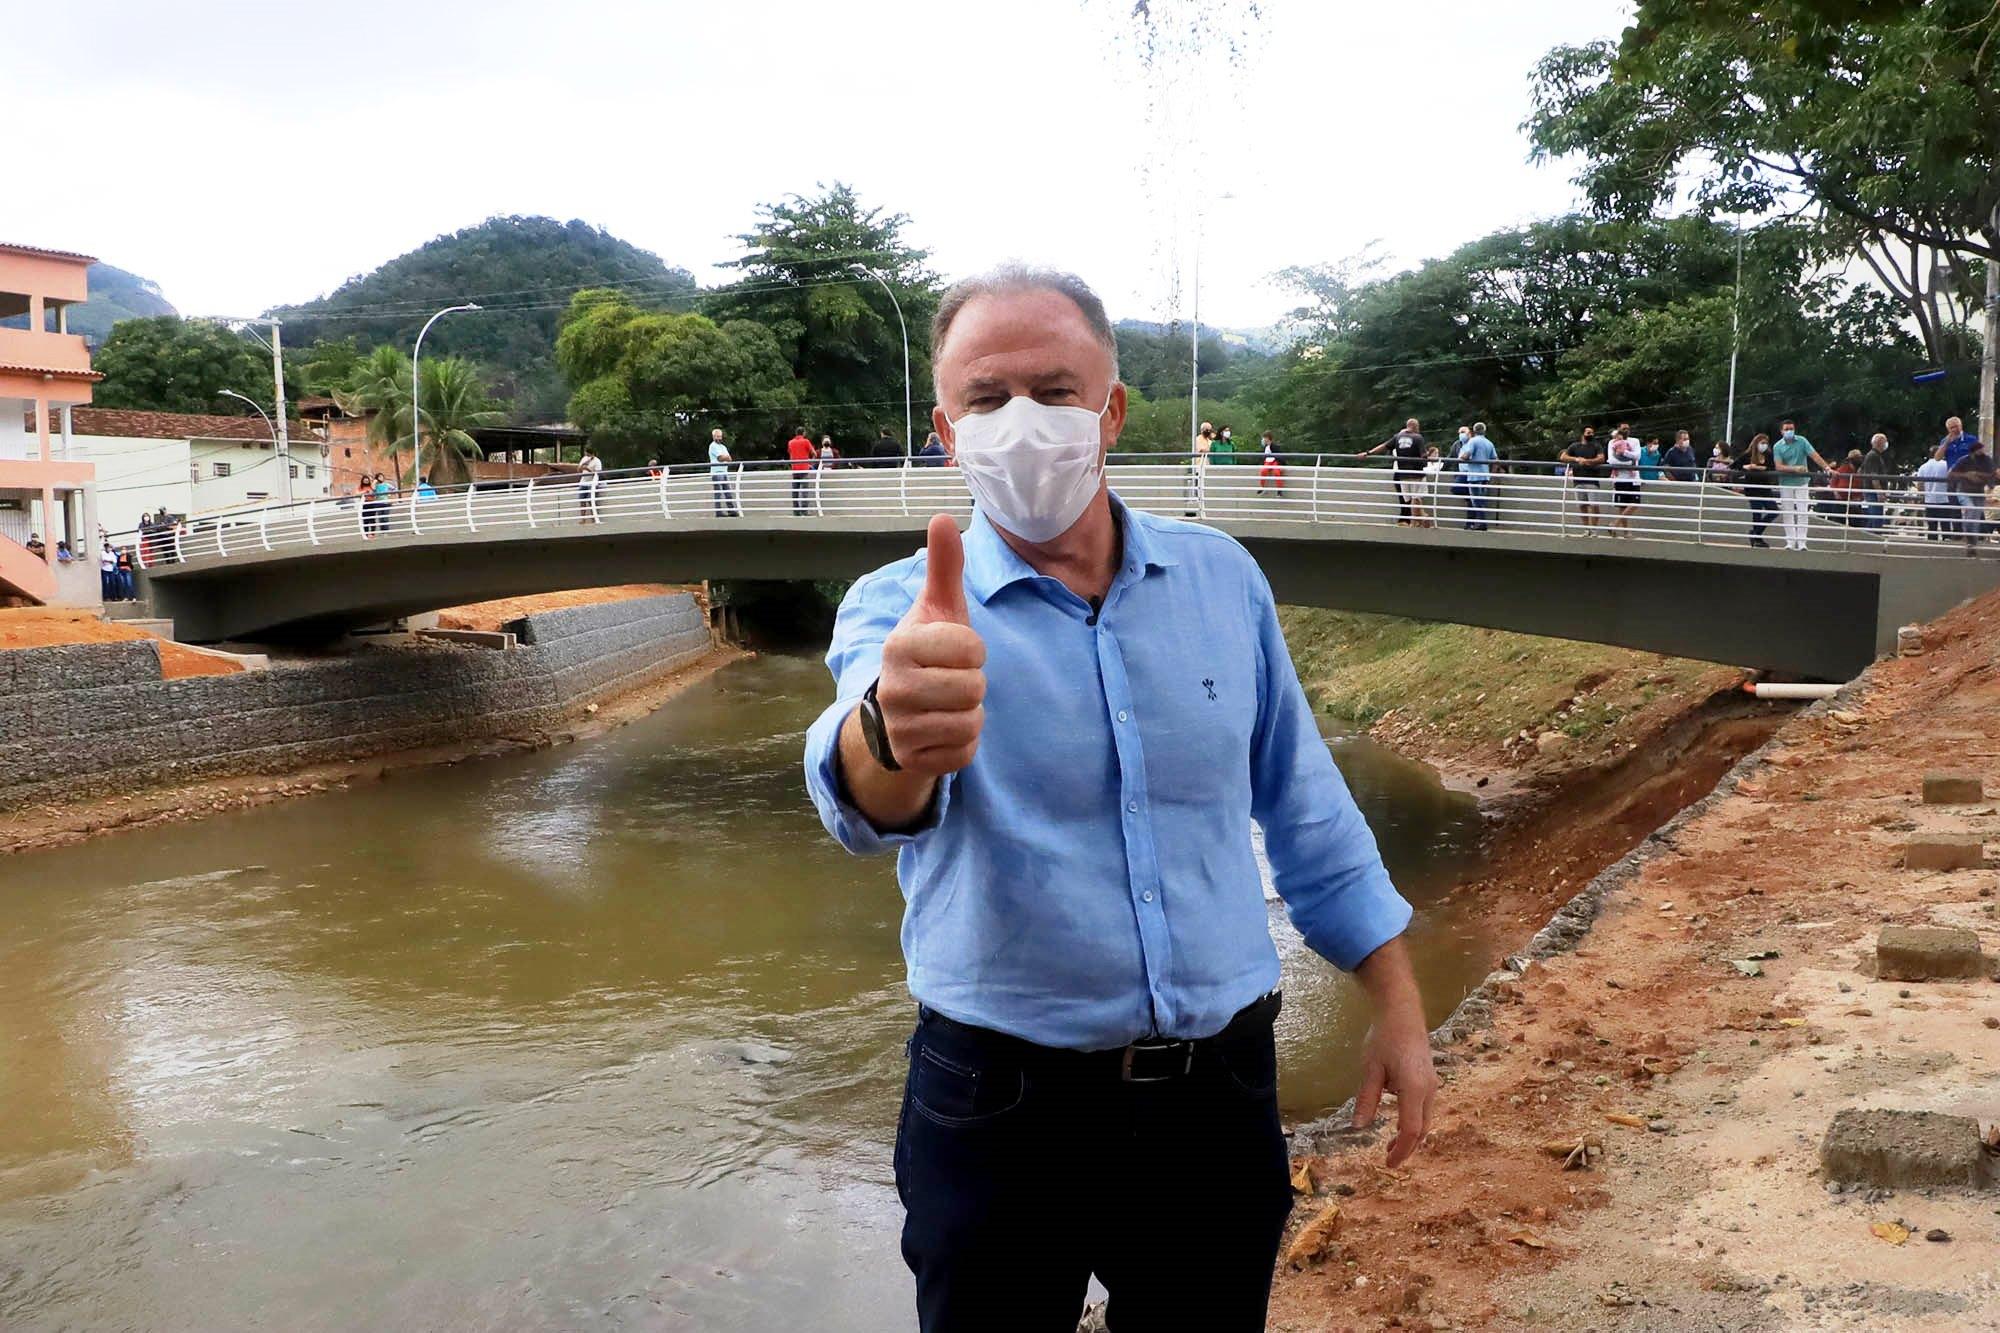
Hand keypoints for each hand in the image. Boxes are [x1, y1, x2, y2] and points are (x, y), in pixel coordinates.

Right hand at [875, 514, 985, 777]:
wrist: (897, 710)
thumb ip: (944, 566)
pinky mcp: (912, 760)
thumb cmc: (928, 651)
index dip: (974, 650)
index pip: (970, 649)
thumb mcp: (937, 608)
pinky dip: (964, 742)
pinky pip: (963, 753)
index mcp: (899, 646)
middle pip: (973, 689)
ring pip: (970, 722)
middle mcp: (892, 688)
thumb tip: (943, 516)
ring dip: (971, 713)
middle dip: (973, 683)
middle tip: (952, 679)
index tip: (955, 651)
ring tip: (949, 703)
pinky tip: (944, 728)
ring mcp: (899, 728)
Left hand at [1352, 1016, 1438, 1167]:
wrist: (1402, 1012)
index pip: (1411, 1130)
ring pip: (1425, 1119)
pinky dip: (1414, 1121)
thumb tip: (1358, 1127)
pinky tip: (1399, 1122)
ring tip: (1390, 1145)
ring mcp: (1432, 1084)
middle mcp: (1428, 1089)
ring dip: (1411, 1135)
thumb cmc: (1384, 1038)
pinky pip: (1424, 1107)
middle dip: (1407, 1147)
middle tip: (1388, 1159)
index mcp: (1414, 1089)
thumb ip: (1366, 1099)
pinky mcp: (1429, 1079)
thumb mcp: (1370, 1069)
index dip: (1401, 1150)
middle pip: (1422, 1129)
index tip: (1389, 1164)